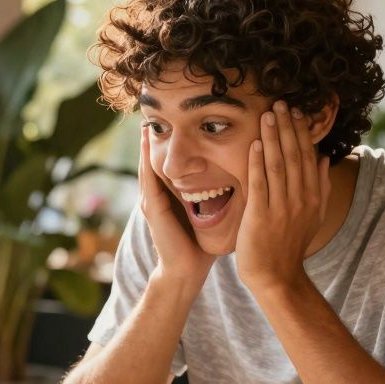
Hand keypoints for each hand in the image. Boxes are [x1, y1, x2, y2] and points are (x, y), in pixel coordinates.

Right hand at [136, 126, 215, 287]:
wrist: (186, 273)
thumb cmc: (200, 247)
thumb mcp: (208, 214)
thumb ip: (214, 196)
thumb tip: (238, 178)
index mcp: (170, 196)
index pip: (169, 162)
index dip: (171, 141)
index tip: (177, 117)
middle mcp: (157, 195)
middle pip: (155, 158)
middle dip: (156, 136)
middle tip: (154, 110)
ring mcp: (152, 201)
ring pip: (148, 164)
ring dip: (147, 142)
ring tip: (147, 118)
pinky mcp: (153, 209)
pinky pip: (148, 178)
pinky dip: (146, 159)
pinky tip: (147, 143)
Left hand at [235, 101, 329, 298]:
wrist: (277, 276)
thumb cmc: (290, 245)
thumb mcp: (314, 216)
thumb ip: (320, 186)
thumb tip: (322, 157)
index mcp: (312, 197)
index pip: (307, 156)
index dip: (300, 132)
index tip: (294, 112)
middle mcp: (299, 199)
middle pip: (294, 155)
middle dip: (286, 127)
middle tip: (279, 104)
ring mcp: (280, 207)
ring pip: (278, 165)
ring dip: (272, 138)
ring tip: (267, 115)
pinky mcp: (261, 215)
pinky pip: (260, 183)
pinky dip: (258, 162)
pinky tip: (255, 144)